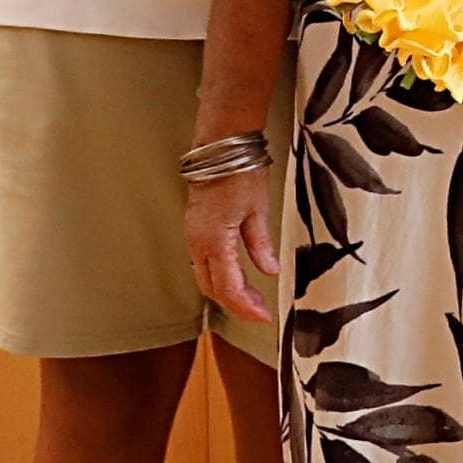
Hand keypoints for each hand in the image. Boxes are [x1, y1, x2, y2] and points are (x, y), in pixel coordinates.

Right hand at [184, 162, 280, 325]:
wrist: (219, 145)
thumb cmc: (239, 172)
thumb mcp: (257, 209)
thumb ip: (261, 244)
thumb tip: (269, 271)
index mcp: (214, 242)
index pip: (228, 288)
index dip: (246, 307)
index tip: (265, 316)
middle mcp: (197, 243)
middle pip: (212, 289)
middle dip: (236, 304)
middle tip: (261, 310)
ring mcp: (192, 236)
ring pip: (205, 278)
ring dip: (226, 292)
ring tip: (252, 298)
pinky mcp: (194, 229)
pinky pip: (202, 263)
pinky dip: (218, 276)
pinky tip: (236, 277)